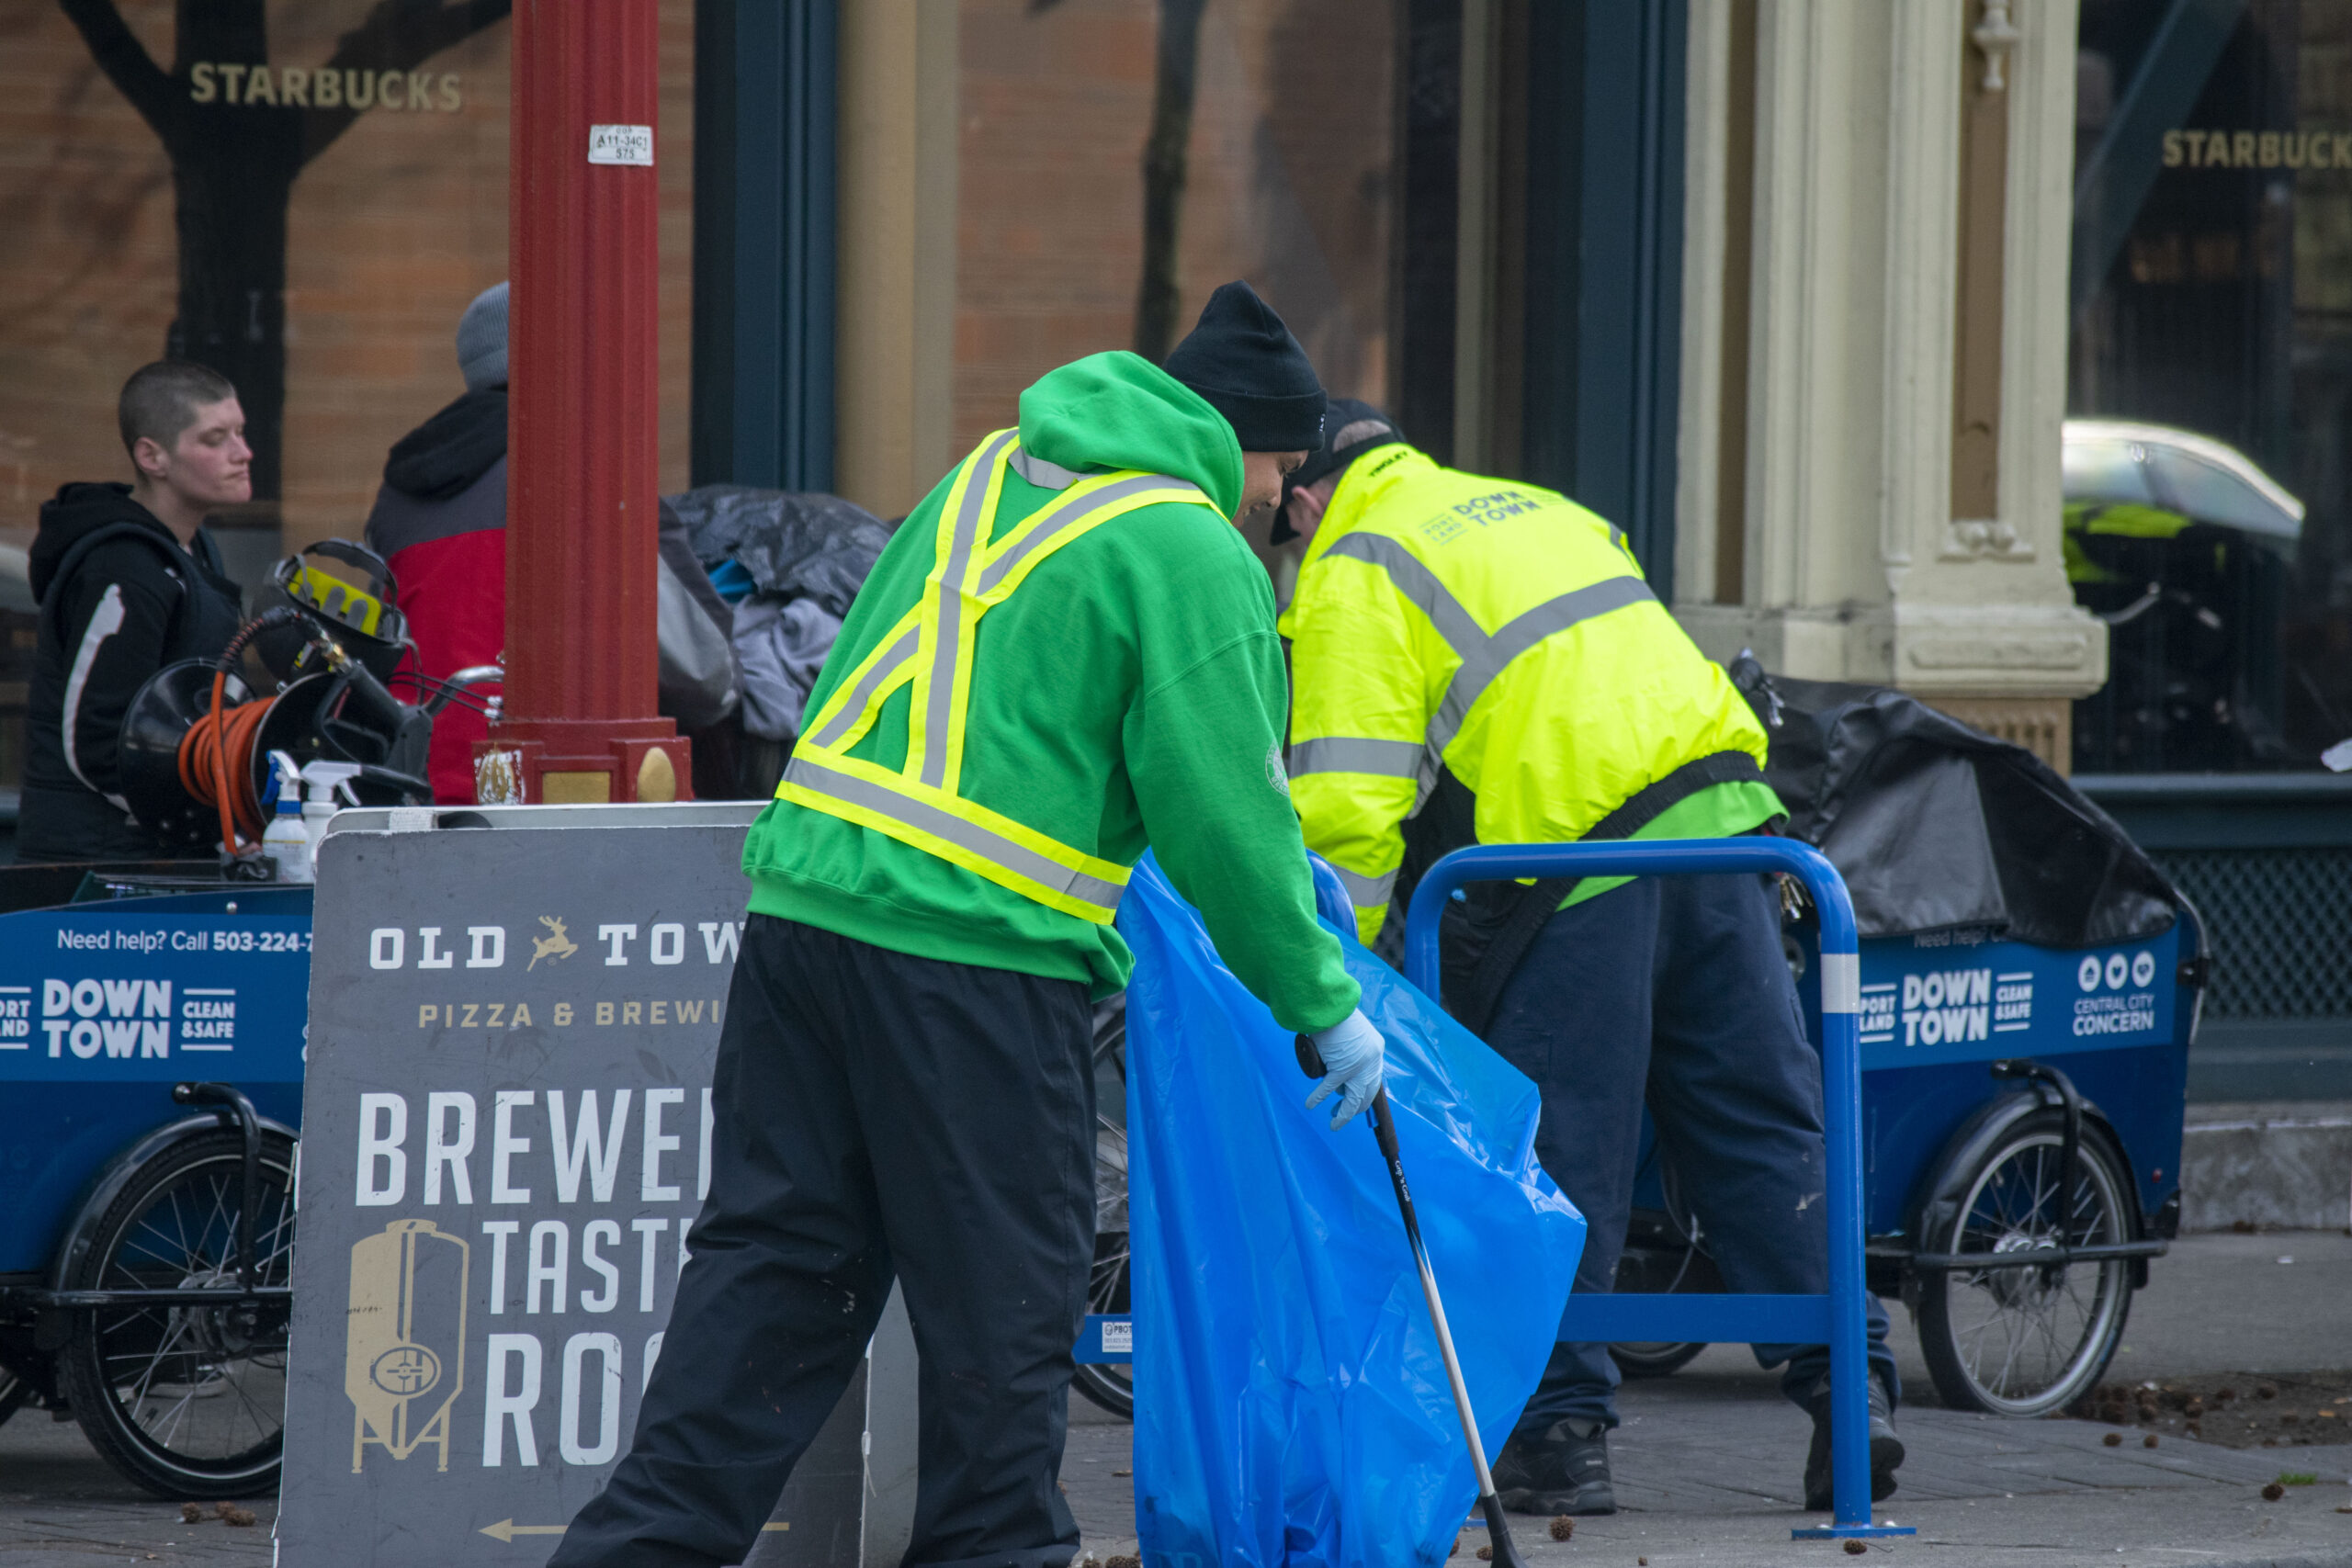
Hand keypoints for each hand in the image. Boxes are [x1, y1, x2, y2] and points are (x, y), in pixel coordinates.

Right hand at [1303, 1008, 1384, 1130]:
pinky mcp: (1340, 1067)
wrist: (1328, 1002)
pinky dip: (1318, 1098)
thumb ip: (1351, 1046)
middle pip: (1367, 1093)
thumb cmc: (1335, 1011)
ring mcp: (1357, 1066)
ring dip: (1343, 1114)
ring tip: (1334, 1122)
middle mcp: (1371, 1060)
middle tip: (1341, 1114)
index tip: (1355, 1103)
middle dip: (1356, 1108)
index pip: (1374, 1079)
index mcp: (1376, 1049)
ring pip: (1352, 1099)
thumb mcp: (1352, 1030)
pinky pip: (1328, 1088)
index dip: (1365, 1095)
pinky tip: (1310, 1104)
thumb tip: (1337, 1064)